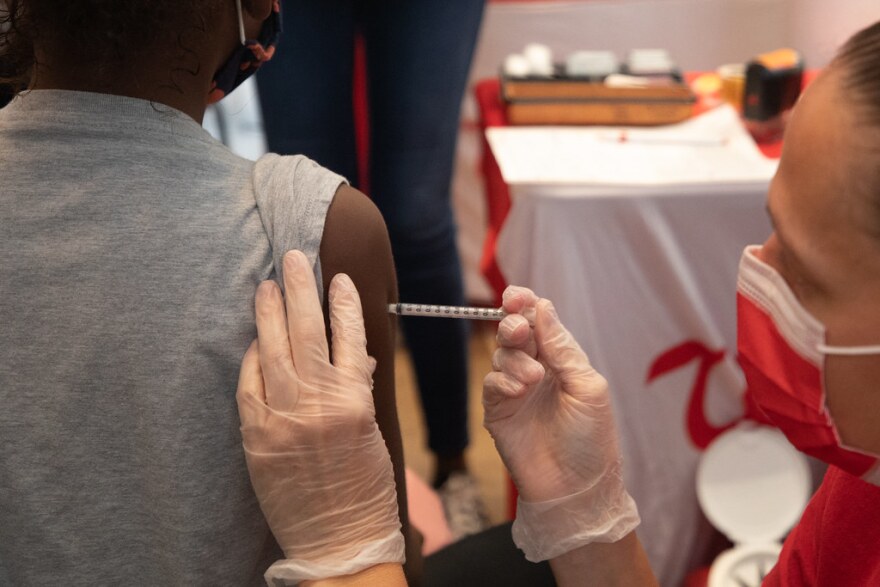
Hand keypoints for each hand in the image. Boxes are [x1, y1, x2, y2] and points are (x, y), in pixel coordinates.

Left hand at [236, 250, 403, 582]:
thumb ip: (360, 389)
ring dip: (269, 312)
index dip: (343, 303)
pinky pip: (250, 384)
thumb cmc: (366, 488)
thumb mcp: (374, 433)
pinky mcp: (256, 435)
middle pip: (307, 331)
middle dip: (301, 289)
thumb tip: (352, 356)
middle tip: (294, 258)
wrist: (338, 540)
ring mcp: (283, 418)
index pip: (350, 336)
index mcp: (356, 401)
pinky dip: (252, 358)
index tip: (338, 279)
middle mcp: (318, 403)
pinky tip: (254, 339)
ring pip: (273, 349)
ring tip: (268, 284)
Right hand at [483, 286, 638, 560]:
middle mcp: (537, 370)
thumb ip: (563, 348)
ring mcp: (515, 391)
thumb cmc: (591, 441)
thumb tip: (544, 307)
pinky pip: (491, 384)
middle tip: (518, 330)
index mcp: (561, 361)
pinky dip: (502, 381)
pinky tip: (519, 390)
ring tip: (533, 377)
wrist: (575, 489)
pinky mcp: (498, 412)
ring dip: (513, 358)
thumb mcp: (588, 388)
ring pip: (501, 356)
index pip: (539, 323)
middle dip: (513, 325)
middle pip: (515, 334)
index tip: (517, 296)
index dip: (526, 305)